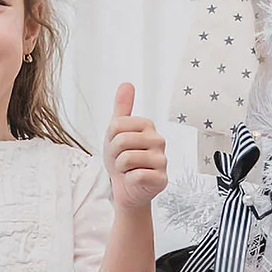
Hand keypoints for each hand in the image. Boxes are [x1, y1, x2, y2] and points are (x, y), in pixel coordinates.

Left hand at [103, 82, 167, 211]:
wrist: (125, 187)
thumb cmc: (121, 159)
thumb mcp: (116, 132)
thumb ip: (122, 108)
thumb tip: (127, 84)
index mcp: (147, 126)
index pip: (116, 125)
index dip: (109, 139)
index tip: (116, 146)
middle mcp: (158, 140)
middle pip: (121, 141)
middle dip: (114, 154)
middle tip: (121, 160)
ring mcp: (162, 160)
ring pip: (126, 158)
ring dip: (120, 168)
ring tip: (128, 169)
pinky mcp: (161, 178)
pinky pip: (136, 176)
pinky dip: (129, 180)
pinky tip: (135, 180)